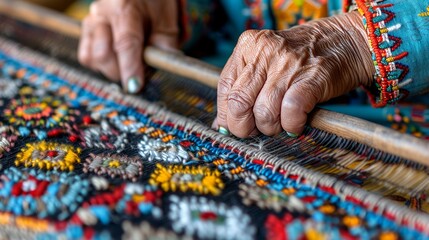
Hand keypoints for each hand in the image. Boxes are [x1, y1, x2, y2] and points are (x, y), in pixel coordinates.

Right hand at [78, 0, 178, 92]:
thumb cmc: (154, 3)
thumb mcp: (166, 21)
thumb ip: (165, 45)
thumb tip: (164, 69)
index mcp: (124, 7)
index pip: (125, 43)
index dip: (130, 68)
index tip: (135, 87)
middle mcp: (101, 13)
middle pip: (103, 54)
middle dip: (121, 71)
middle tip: (140, 72)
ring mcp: (90, 22)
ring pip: (91, 58)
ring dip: (111, 69)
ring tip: (129, 63)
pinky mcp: (85, 32)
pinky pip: (87, 57)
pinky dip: (101, 65)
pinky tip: (117, 60)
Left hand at [215, 12, 374, 137]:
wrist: (343, 42)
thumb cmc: (299, 59)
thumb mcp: (265, 63)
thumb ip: (243, 88)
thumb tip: (221, 125)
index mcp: (247, 46)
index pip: (224, 88)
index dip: (227, 115)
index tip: (235, 127)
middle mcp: (264, 51)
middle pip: (239, 102)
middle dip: (244, 127)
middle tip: (256, 131)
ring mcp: (287, 64)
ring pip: (264, 112)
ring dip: (271, 128)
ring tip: (281, 123)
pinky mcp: (311, 78)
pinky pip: (291, 111)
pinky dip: (291, 125)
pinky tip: (296, 124)